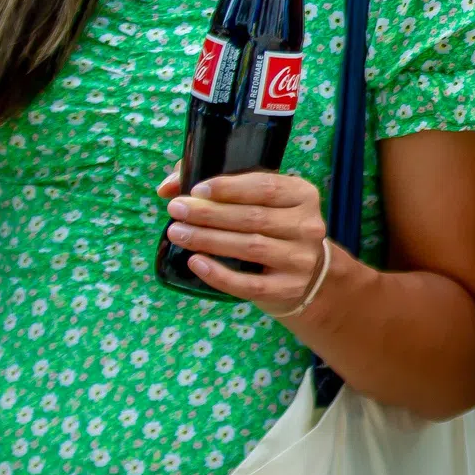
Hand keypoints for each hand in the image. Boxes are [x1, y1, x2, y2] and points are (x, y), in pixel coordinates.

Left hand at [159, 165, 331, 315]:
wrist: (306, 272)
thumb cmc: (271, 226)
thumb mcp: (259, 200)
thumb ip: (217, 186)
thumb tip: (167, 187)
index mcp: (302, 195)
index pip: (266, 186)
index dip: (229, 188)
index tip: (195, 190)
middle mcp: (307, 225)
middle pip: (253, 217)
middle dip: (208, 213)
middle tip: (176, 211)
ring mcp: (299, 259)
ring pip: (249, 247)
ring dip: (208, 240)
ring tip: (177, 233)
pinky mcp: (287, 288)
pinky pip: (249, 284)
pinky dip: (218, 274)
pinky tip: (195, 262)